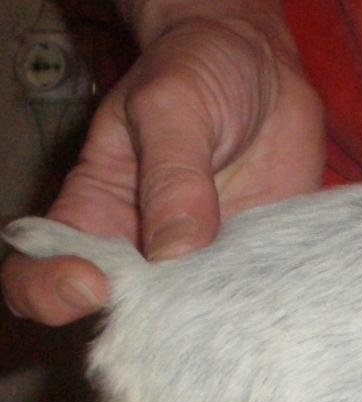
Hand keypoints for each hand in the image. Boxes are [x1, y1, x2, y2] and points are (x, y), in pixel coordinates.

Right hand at [2, 13, 324, 325]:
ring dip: (208, 332)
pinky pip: (253, 304)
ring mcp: (204, 264)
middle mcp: (144, 251)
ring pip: (192, 323)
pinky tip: (279, 310)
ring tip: (232, 320)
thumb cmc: (199, 73)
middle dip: (139, 331)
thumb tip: (173, 252)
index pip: (41, 268)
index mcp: (95, 212)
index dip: (48, 289)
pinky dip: (261, 316)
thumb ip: (172, 174)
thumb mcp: (172, 105)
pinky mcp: (254, 266)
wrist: (268, 68)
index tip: (91, 285)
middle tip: (176, 319)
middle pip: (121, 316)